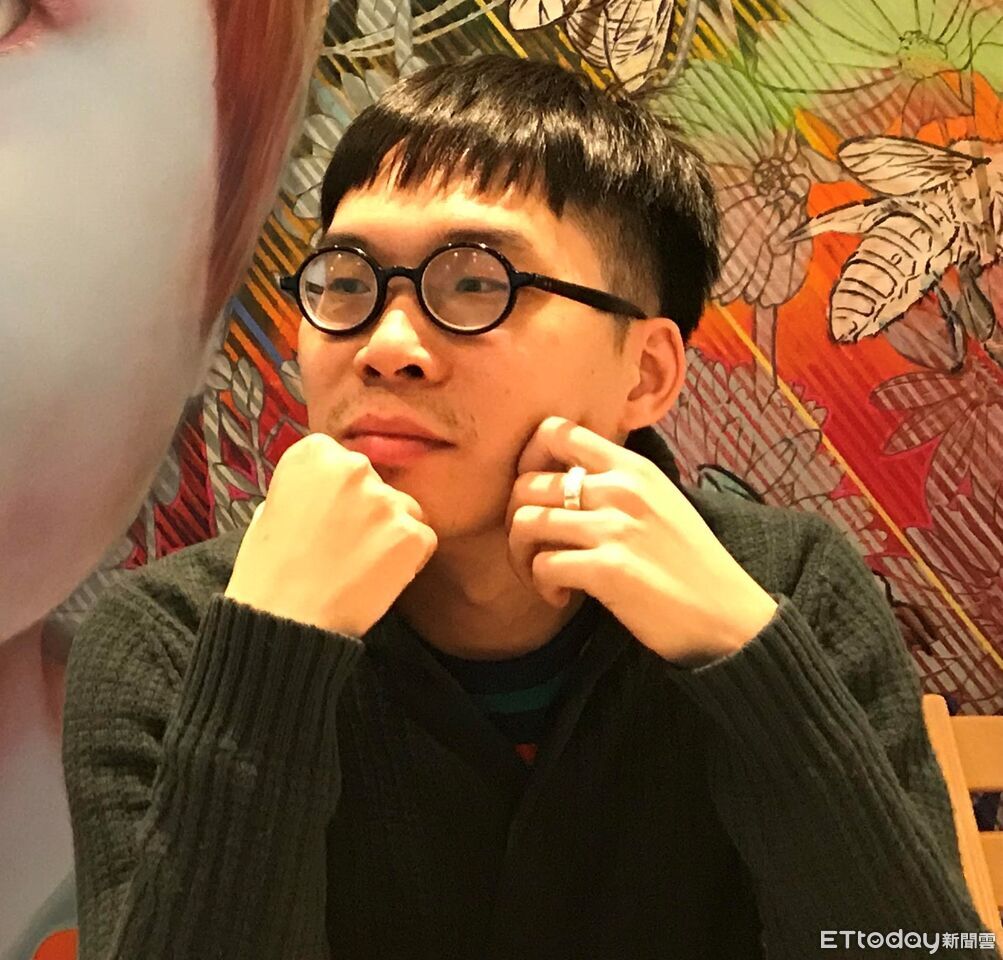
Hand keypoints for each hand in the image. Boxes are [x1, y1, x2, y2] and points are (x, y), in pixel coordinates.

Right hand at [225, 433, 437, 636]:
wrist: (285, 619)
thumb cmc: (269, 571)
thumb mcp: (270, 508)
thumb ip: (307, 488)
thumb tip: (328, 492)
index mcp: (314, 454)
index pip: (343, 460)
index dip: (338, 492)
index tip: (327, 515)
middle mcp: (354, 467)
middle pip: (377, 482)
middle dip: (367, 509)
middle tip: (344, 545)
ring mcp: (386, 501)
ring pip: (404, 509)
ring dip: (390, 531)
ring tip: (360, 564)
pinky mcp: (411, 534)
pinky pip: (422, 539)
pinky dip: (408, 558)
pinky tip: (378, 577)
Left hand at [505, 417, 778, 666]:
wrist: (727, 614)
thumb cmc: (690, 563)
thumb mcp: (660, 501)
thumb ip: (616, 483)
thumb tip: (563, 478)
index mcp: (632, 466)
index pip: (556, 430)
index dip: (527, 458)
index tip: (534, 494)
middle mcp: (620, 489)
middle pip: (527, 483)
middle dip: (515, 519)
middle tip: (533, 548)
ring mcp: (613, 527)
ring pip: (526, 522)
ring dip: (521, 555)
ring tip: (543, 575)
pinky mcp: (607, 569)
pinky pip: (543, 565)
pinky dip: (541, 586)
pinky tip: (561, 597)